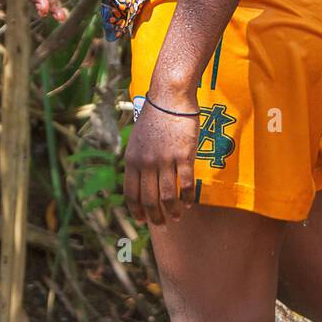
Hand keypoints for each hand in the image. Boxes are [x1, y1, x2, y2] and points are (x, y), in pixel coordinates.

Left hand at [124, 85, 199, 225]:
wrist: (170, 96)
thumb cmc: (155, 116)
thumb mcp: (138, 139)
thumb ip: (137, 160)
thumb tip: (139, 181)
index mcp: (132, 159)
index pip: (131, 194)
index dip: (136, 211)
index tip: (143, 221)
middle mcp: (146, 162)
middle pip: (149, 200)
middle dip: (156, 217)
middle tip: (163, 225)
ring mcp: (164, 160)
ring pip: (168, 197)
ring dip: (173, 211)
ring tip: (177, 216)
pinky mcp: (183, 156)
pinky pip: (186, 184)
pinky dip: (187, 197)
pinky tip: (190, 202)